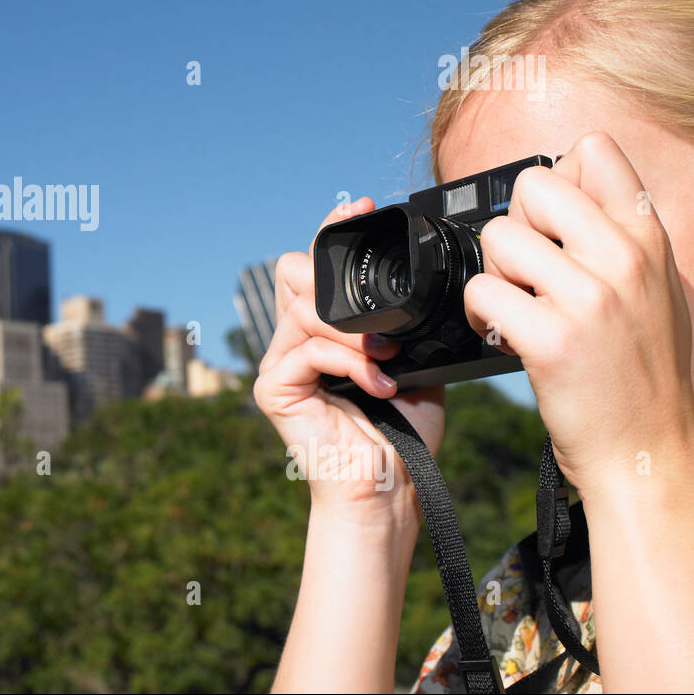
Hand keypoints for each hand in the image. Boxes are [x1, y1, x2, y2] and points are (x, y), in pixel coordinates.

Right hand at [254, 197, 444, 530]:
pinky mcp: (273, 389)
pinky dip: (347, 361)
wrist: (390, 490)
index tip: (359, 204)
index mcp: (322, 329)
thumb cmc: (404, 434)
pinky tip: (377, 384)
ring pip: (303, 308)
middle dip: (334, 280)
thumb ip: (403, 323)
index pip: (312, 263)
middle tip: (375, 312)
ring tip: (387, 359)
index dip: (329, 230)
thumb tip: (420, 282)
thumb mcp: (413, 362)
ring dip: (353, 332)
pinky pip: (306, 350)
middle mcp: (292, 340)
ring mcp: (279, 363)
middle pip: (292, 271)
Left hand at [463, 132, 693, 501]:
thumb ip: (619, 237)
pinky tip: (503, 335)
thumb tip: (572, 182)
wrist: (650, 456)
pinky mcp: (551, 339)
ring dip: (494, 275)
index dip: (555, 183)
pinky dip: (478, 314)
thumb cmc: (645, 376)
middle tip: (526, 273)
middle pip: (532, 186)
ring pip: (498, 237)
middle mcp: (625, 259)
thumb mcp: (658, 289)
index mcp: (650, 239)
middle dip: (515, 226)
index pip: (592, 152)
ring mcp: (590, 298)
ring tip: (518, 309)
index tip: (554, 228)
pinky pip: (481, 291)